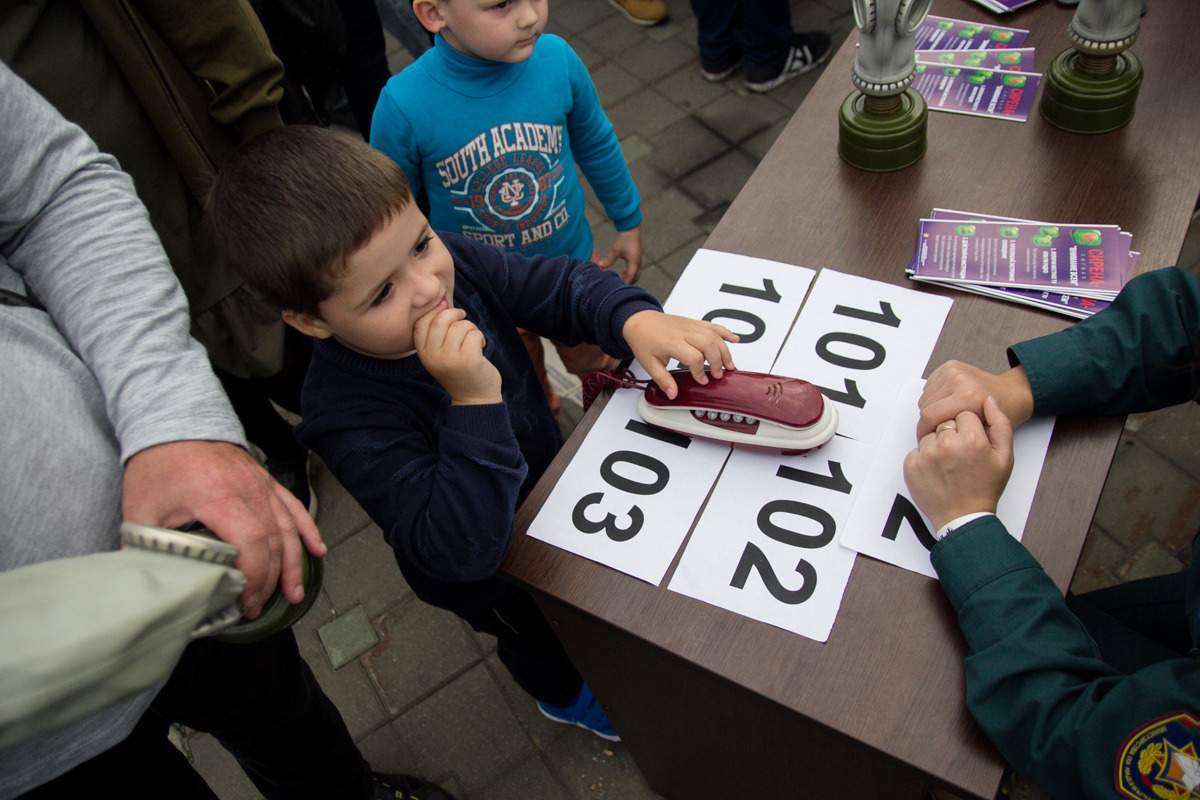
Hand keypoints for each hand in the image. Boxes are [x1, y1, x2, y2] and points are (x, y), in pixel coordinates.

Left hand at [123, 440, 325, 617]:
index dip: (254, 577)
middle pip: (274, 542)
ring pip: (289, 528)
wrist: (172, 423)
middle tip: (260, 605)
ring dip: (294, 563)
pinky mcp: (265, 480)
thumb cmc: (158, 463)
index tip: (245, 600)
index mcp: (218, 498)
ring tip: (295, 592)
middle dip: (271, 580)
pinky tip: (316, 550)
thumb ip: (148, 548)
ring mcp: (261, 484)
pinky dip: (308, 531)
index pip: (252, 544)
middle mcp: (248, 490)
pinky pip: (294, 507)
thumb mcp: (142, 509)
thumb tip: (151, 581)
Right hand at [414, 306, 501, 404]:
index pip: (421, 323)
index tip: (447, 309)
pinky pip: (474, 334)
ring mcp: (450, 359)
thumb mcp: (441, 353)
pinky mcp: (468, 360)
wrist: (475, 399)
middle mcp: (433, 357)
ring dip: (471, 328)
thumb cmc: (459, 370)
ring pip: (460, 326)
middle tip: (464, 320)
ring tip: (474, 340)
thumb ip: (438, 331)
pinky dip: (481, 337)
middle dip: (455, 315)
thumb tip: (442, 300)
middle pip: (440, 320)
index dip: (435, 311)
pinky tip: (481, 346)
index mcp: (423, 353)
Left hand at [596, 227, 642, 284]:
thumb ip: (608, 260)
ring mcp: (639, 259)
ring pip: (636, 272)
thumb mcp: (615, 250)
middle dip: (628, 282)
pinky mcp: (637, 256)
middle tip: (619, 285)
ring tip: (620, 278)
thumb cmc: (623, 238)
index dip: (624, 282)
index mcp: (634, 261)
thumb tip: (599, 266)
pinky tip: (624, 270)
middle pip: (636, 277)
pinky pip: (636, 267)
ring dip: (629, 276)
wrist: (630, 227)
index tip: (617, 286)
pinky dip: (631, 271)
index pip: (631, 277)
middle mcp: (638, 261)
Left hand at [623, 310, 737, 397]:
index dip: (700, 371)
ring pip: (714, 335)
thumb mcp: (649, 364)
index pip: (694, 357)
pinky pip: (713, 325)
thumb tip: (673, 393)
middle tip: (718, 374)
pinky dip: (725, 332)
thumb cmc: (644, 340)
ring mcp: (690, 325)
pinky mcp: (694, 322)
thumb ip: (663, 379)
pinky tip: (734, 339)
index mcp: (672, 342)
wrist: (639, 321)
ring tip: (729, 365)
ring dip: (725, 350)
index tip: (701, 380)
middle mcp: (684, 332)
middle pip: (709, 344)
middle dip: (717, 362)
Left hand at [903, 396, 1014, 530]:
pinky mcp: (912, 464)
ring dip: (937, 444)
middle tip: (960, 455)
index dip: (970, 428)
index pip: (965, 413)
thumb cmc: (985, 488)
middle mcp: (948, 444)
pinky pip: (917, 449)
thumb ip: (1000, 424)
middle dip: (952, 433)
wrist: (963, 517)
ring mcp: (927, 454)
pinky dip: (924, 457)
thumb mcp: (1005, 456)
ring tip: (948, 464)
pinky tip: (936, 471)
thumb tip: (988, 400)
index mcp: (972, 439)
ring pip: (930, 434)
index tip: (972, 443)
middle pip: (946, 421)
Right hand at [917, 361, 1033, 438]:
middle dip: (928, 422)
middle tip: (938, 432)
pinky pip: (929, 388)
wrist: (1012, 393)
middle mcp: (960, 380)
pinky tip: (947, 404)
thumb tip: (934, 443)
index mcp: (969, 397)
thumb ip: (961, 438)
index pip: (929, 416)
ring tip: (945, 418)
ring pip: (925, 398)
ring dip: (931, 410)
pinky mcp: (950, 366)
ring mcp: (954, 371)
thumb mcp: (986, 435)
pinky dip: (933, 399)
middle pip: (925, 407)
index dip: (924, 432)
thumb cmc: (1001, 415)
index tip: (928, 440)